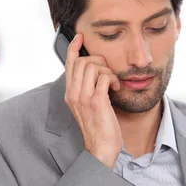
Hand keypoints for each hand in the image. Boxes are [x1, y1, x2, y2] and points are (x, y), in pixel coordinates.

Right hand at [64, 33, 122, 169]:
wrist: (100, 147)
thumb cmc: (98, 127)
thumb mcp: (87, 106)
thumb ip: (87, 89)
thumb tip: (96, 72)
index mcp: (70, 94)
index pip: (69, 64)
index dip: (74, 48)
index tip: (80, 37)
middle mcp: (74, 94)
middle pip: (82, 61)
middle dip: (99, 61)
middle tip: (108, 72)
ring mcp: (84, 97)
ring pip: (93, 67)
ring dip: (107, 71)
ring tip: (113, 83)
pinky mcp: (96, 101)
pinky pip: (104, 78)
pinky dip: (113, 79)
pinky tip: (116, 89)